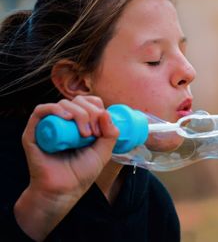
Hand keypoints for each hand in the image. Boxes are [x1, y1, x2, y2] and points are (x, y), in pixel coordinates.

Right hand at [15, 95, 118, 240]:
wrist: (64, 190)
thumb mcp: (104, 152)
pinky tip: (67, 118)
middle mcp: (63, 122)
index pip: (88, 102)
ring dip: (78, 113)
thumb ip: (110, 134)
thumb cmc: (82, 172)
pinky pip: (40, 111)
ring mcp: (48, 126)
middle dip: (90, 113)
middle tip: (93, 134)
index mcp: (79, 123)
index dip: (97, 109)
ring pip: (62, 104)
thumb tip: (106, 112)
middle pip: (77, 101)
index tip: (101, 129)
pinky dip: (55, 109)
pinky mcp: (33, 132)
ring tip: (84, 133)